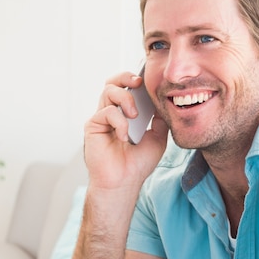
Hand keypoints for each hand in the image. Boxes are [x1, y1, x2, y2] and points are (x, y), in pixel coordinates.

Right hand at [84, 71, 168, 195]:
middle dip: (125, 76)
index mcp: (125, 113)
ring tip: (135, 115)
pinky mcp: (93, 126)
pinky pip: (107, 112)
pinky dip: (120, 122)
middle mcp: (111, 113)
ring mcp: (101, 118)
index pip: (126, 87)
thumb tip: (165, 102)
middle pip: (112, 82)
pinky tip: (124, 136)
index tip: (149, 80)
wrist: (124, 182)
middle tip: (139, 82)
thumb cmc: (138, 164)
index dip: (135, 79)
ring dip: (125, 98)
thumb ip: (160, 119)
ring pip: (108, 91)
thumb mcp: (158, 137)